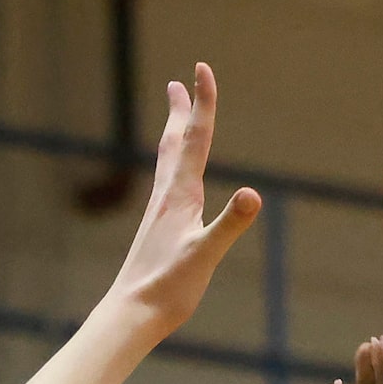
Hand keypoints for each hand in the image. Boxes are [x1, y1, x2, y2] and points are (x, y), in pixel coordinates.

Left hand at [109, 67, 260, 338]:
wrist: (130, 316)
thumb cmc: (166, 289)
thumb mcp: (205, 256)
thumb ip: (229, 224)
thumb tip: (252, 194)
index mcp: (180, 196)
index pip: (196, 139)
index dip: (202, 102)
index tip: (201, 67)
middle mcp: (165, 198)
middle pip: (175, 144)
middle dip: (181, 111)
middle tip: (178, 83)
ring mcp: (158, 215)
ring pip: (166, 165)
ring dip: (173, 137)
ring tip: (174, 123)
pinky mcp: (154, 233)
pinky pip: (164, 189)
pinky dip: (170, 171)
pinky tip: (172, 184)